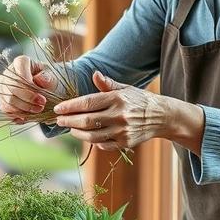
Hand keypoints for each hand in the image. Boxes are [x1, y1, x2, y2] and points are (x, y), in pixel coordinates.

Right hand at [0, 55, 59, 122]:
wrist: (43, 88)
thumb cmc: (47, 79)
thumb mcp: (52, 76)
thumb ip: (48, 78)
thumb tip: (39, 80)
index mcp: (20, 62)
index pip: (19, 70)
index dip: (29, 85)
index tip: (42, 97)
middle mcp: (8, 74)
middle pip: (12, 88)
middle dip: (28, 100)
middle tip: (42, 105)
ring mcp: (2, 87)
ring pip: (8, 101)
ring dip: (24, 109)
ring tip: (37, 110)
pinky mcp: (1, 100)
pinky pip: (6, 110)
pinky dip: (17, 115)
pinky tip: (28, 116)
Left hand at [54, 71, 170, 150]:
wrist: (161, 116)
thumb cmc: (139, 100)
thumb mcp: (125, 88)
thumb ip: (107, 84)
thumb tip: (94, 73)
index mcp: (116, 99)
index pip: (87, 103)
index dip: (70, 107)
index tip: (58, 109)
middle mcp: (119, 115)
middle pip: (86, 121)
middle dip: (69, 121)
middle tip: (59, 120)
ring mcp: (122, 131)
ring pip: (92, 135)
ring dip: (77, 133)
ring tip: (70, 128)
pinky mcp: (125, 143)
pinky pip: (102, 145)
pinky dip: (92, 141)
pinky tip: (86, 135)